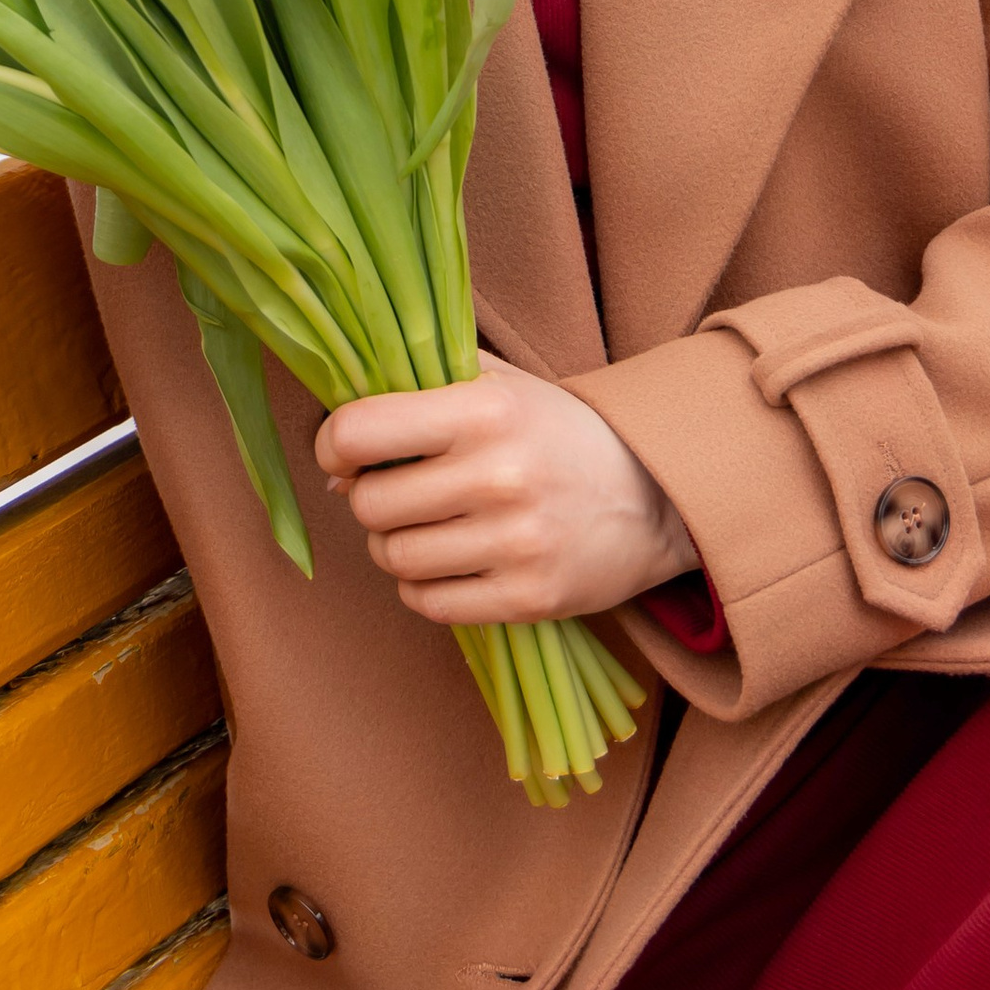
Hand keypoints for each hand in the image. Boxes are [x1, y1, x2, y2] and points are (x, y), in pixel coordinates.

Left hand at [314, 355, 698, 626]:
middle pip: (368, 504)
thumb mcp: (502, 385)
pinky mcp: (529, 598)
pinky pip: (428, 604)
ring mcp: (516, 542)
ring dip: (396, 546)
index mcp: (485, 410)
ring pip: (393, 558)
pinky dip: (424, 588)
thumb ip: (421, 389)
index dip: (334, 445)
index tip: (345, 453)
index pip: (359, 432)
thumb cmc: (559, 433)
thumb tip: (335, 453)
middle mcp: (498, 475)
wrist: (655, 495)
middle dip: (370, 499)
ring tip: (428, 527)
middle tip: (400, 491)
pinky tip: (450, 563)